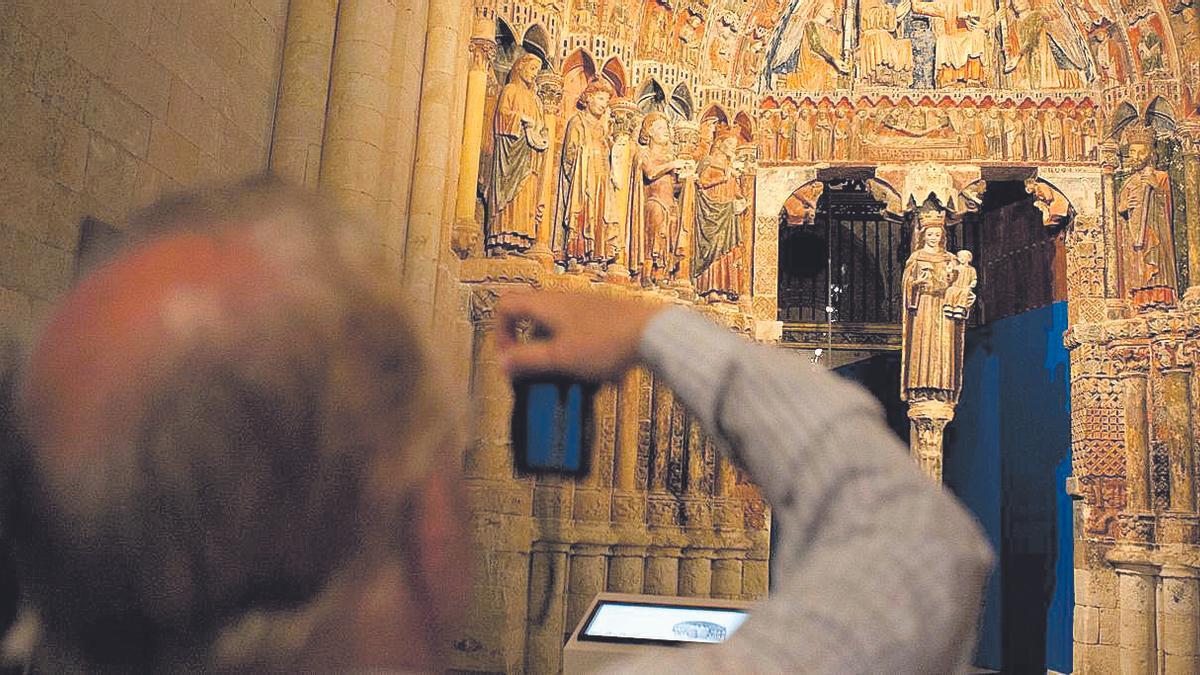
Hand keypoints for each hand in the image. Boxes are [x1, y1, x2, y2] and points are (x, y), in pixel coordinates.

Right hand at [495, 291, 667, 381]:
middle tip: (538, 369)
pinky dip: (578, 352)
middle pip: (531, 318)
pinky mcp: (602, 315)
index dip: (500, 332)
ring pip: (556, 328)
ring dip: (556, 352)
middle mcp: (563, 299)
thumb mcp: (559, 358)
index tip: (511, 356)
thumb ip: (527, 360)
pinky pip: (579, 333)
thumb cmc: (608, 342)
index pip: (506, 305)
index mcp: (546, 304)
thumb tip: (501, 362)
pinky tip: (595, 373)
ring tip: (570, 375)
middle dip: (531, 348)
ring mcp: (584, 305)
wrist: (652, 333)